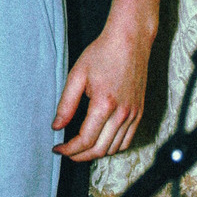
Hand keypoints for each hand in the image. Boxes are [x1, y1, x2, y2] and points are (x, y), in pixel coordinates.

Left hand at [52, 25, 149, 160]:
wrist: (130, 40)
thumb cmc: (102, 53)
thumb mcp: (77, 75)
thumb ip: (66, 104)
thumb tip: (56, 126)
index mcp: (104, 104)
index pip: (85, 140)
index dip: (69, 149)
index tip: (57, 148)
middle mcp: (122, 113)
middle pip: (100, 150)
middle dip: (79, 156)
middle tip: (66, 151)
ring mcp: (133, 114)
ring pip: (114, 148)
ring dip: (95, 153)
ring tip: (79, 148)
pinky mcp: (139, 112)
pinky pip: (127, 140)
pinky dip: (112, 147)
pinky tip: (99, 141)